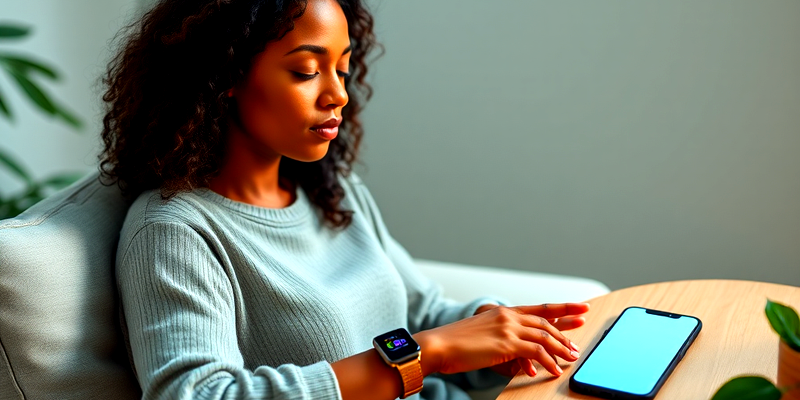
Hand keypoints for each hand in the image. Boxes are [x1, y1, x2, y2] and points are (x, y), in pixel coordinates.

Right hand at [415, 303, 588, 377]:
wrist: (437, 345)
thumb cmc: (454, 344)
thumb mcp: (482, 335)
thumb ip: (501, 339)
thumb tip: (519, 354)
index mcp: (502, 312)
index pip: (539, 308)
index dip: (562, 307)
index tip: (580, 307)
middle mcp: (507, 316)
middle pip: (546, 321)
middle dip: (567, 330)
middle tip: (579, 341)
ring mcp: (507, 328)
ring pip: (544, 336)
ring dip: (561, 348)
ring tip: (571, 358)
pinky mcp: (506, 343)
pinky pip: (536, 352)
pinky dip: (548, 361)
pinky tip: (554, 369)